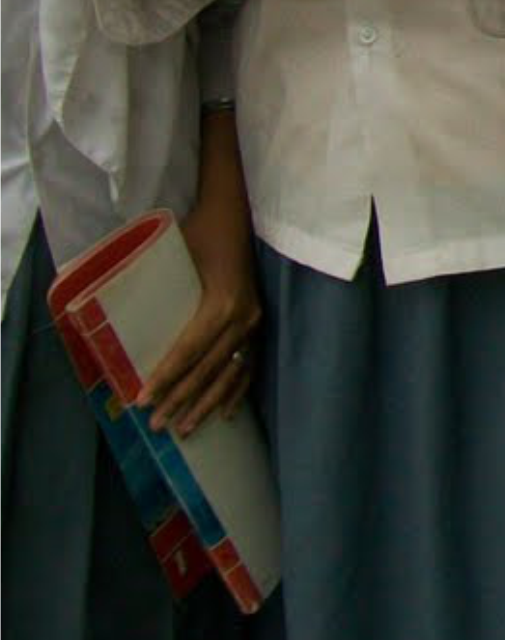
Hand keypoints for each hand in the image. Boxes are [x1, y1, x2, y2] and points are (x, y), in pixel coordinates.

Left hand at [140, 110, 259, 435]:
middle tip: (155, 423)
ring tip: (184, 428)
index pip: (189, 350)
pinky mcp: (259, 323)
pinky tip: (225, 414)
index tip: (142, 399)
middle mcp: (243, 317)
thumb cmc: (201, 230)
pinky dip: (237, 391)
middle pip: (209, 369)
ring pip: (231, 374)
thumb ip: (151, 285)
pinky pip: (250, 366)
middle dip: (180, 398)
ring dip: (207, 404)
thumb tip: (111, 315)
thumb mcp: (173, 253)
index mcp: (223, 302)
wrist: (236, 211)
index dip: (166, 377)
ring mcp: (255, 322)